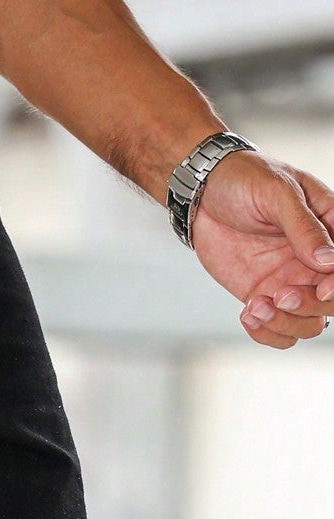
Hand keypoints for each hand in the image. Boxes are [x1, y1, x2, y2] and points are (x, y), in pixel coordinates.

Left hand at [191, 150, 333, 349]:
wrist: (204, 192)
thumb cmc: (246, 180)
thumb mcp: (278, 193)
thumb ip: (304, 227)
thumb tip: (329, 261)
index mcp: (330, 227)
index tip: (321, 288)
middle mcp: (315, 260)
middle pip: (331, 303)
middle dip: (310, 307)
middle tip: (280, 296)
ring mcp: (290, 281)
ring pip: (307, 324)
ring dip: (285, 324)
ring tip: (255, 306)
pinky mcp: (263, 296)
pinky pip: (277, 329)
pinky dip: (266, 332)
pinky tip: (246, 314)